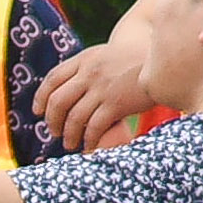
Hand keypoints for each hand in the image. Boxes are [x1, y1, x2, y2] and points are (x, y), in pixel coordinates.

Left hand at [28, 37, 156, 155]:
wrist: (164, 60)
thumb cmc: (135, 62)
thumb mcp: (105, 57)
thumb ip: (85, 70)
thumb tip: (63, 91)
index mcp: (84, 60)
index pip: (52, 79)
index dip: (41, 98)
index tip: (38, 112)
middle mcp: (90, 73)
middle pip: (58, 101)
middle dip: (52, 121)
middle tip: (54, 132)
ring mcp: (103, 88)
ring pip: (74, 117)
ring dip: (68, 135)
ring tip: (70, 144)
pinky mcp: (117, 104)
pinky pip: (94, 126)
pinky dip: (88, 139)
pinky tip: (89, 146)